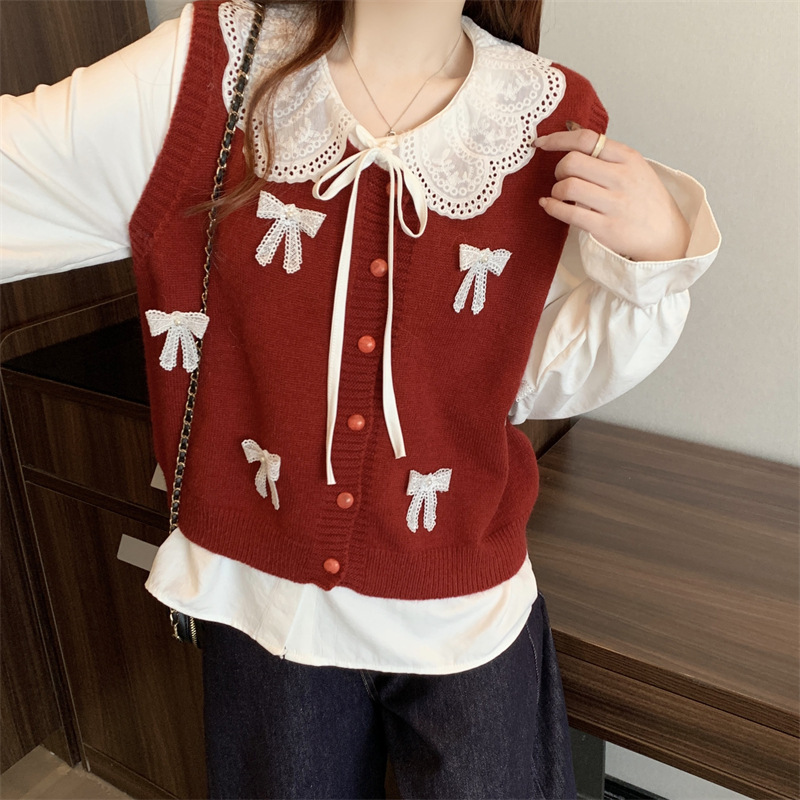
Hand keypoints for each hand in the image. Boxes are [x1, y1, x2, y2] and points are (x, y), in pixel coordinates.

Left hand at [534, 124, 690, 261]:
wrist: (665, 235)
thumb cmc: (645, 200)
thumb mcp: (634, 168)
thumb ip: (607, 155)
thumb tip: (571, 135)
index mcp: (627, 158)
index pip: (586, 139)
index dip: (557, 138)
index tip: (542, 143)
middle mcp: (621, 178)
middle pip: (572, 162)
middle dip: (558, 169)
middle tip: (561, 177)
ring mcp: (614, 203)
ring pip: (568, 187)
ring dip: (556, 190)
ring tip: (561, 195)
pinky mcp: (605, 227)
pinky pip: (569, 213)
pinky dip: (552, 207)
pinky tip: (549, 205)